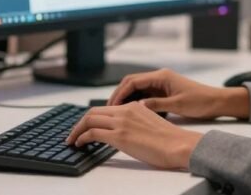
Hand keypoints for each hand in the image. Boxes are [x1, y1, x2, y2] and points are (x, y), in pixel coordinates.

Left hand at [66, 102, 202, 169]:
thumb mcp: (151, 123)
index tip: (85, 126)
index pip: (105, 108)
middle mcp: (126, 110)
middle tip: (73, 133)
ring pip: (89, 120)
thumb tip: (125, 131)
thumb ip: (137, 121)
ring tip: (72, 140)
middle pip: (93, 111)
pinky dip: (82, 137)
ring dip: (76, 130)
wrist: (179, 145)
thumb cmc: (170, 140)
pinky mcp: (120, 136)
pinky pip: (92, 133)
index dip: (92, 117)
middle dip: (79, 122)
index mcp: (134, 106)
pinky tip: (80, 144)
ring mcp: (122, 122)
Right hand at [108, 68, 249, 119]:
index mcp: (161, 76)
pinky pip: (144, 94)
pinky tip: (130, 112)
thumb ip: (156, 104)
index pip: (133, 81)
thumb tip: (137, 105)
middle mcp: (159, 77)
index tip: (112, 105)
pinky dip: (136, 101)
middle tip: (109, 109)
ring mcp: (161, 84)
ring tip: (117, 112)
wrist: (215, 102)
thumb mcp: (177, 105)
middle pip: (132, 82)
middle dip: (119, 94)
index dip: (120, 92)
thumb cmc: (200, 101)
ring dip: (126, 98)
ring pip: (137, 89)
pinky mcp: (163, 91)